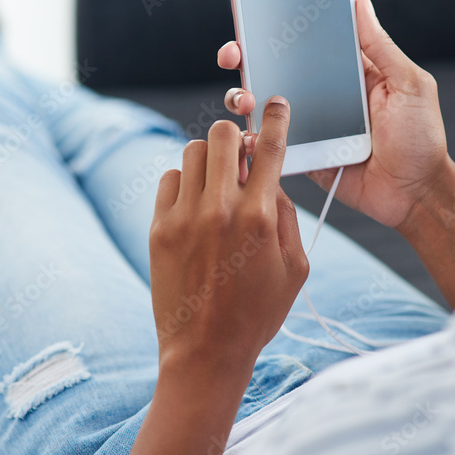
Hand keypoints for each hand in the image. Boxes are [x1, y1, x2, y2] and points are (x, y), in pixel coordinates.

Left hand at [148, 98, 308, 372]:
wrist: (205, 351)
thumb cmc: (257, 313)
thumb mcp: (295, 268)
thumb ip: (286, 216)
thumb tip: (270, 180)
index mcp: (260, 217)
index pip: (270, 148)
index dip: (276, 118)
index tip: (277, 104)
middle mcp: (220, 210)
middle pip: (221, 135)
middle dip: (234, 138)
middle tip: (239, 158)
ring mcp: (184, 217)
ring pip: (192, 151)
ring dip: (208, 160)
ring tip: (215, 186)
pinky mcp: (158, 228)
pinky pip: (168, 179)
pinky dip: (183, 183)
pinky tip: (193, 206)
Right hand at [218, 0, 449, 228]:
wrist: (415, 195)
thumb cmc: (421, 139)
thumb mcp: (409, 85)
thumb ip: (380, 47)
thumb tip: (359, 3)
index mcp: (346, 72)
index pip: (306, 43)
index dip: (279, 28)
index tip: (255, 15)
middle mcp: (322, 94)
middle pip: (274, 69)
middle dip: (246, 58)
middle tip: (233, 55)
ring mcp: (309, 125)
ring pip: (264, 105)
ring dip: (243, 97)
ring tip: (244, 101)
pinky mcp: (302, 155)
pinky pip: (269, 144)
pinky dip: (250, 139)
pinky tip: (244, 136)